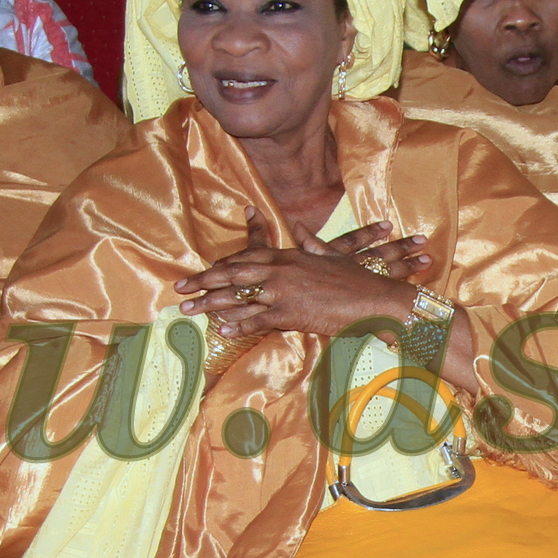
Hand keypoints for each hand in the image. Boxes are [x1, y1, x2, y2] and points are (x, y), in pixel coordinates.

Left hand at [178, 207, 432, 344]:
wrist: (377, 298)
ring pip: (238, 296)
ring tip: (189, 311)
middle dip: (203, 282)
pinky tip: (221, 330)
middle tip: (180, 290)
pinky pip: (258, 320)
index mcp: (289, 255)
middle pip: (233, 274)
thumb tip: (301, 226)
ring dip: (211, 304)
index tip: (200, 272)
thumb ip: (312, 242)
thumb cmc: (357, 280)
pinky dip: (238, 325)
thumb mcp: (333, 254)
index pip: (246, 256)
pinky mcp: (292, 312)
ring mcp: (285, 290)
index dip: (221, 265)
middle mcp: (282, 269)